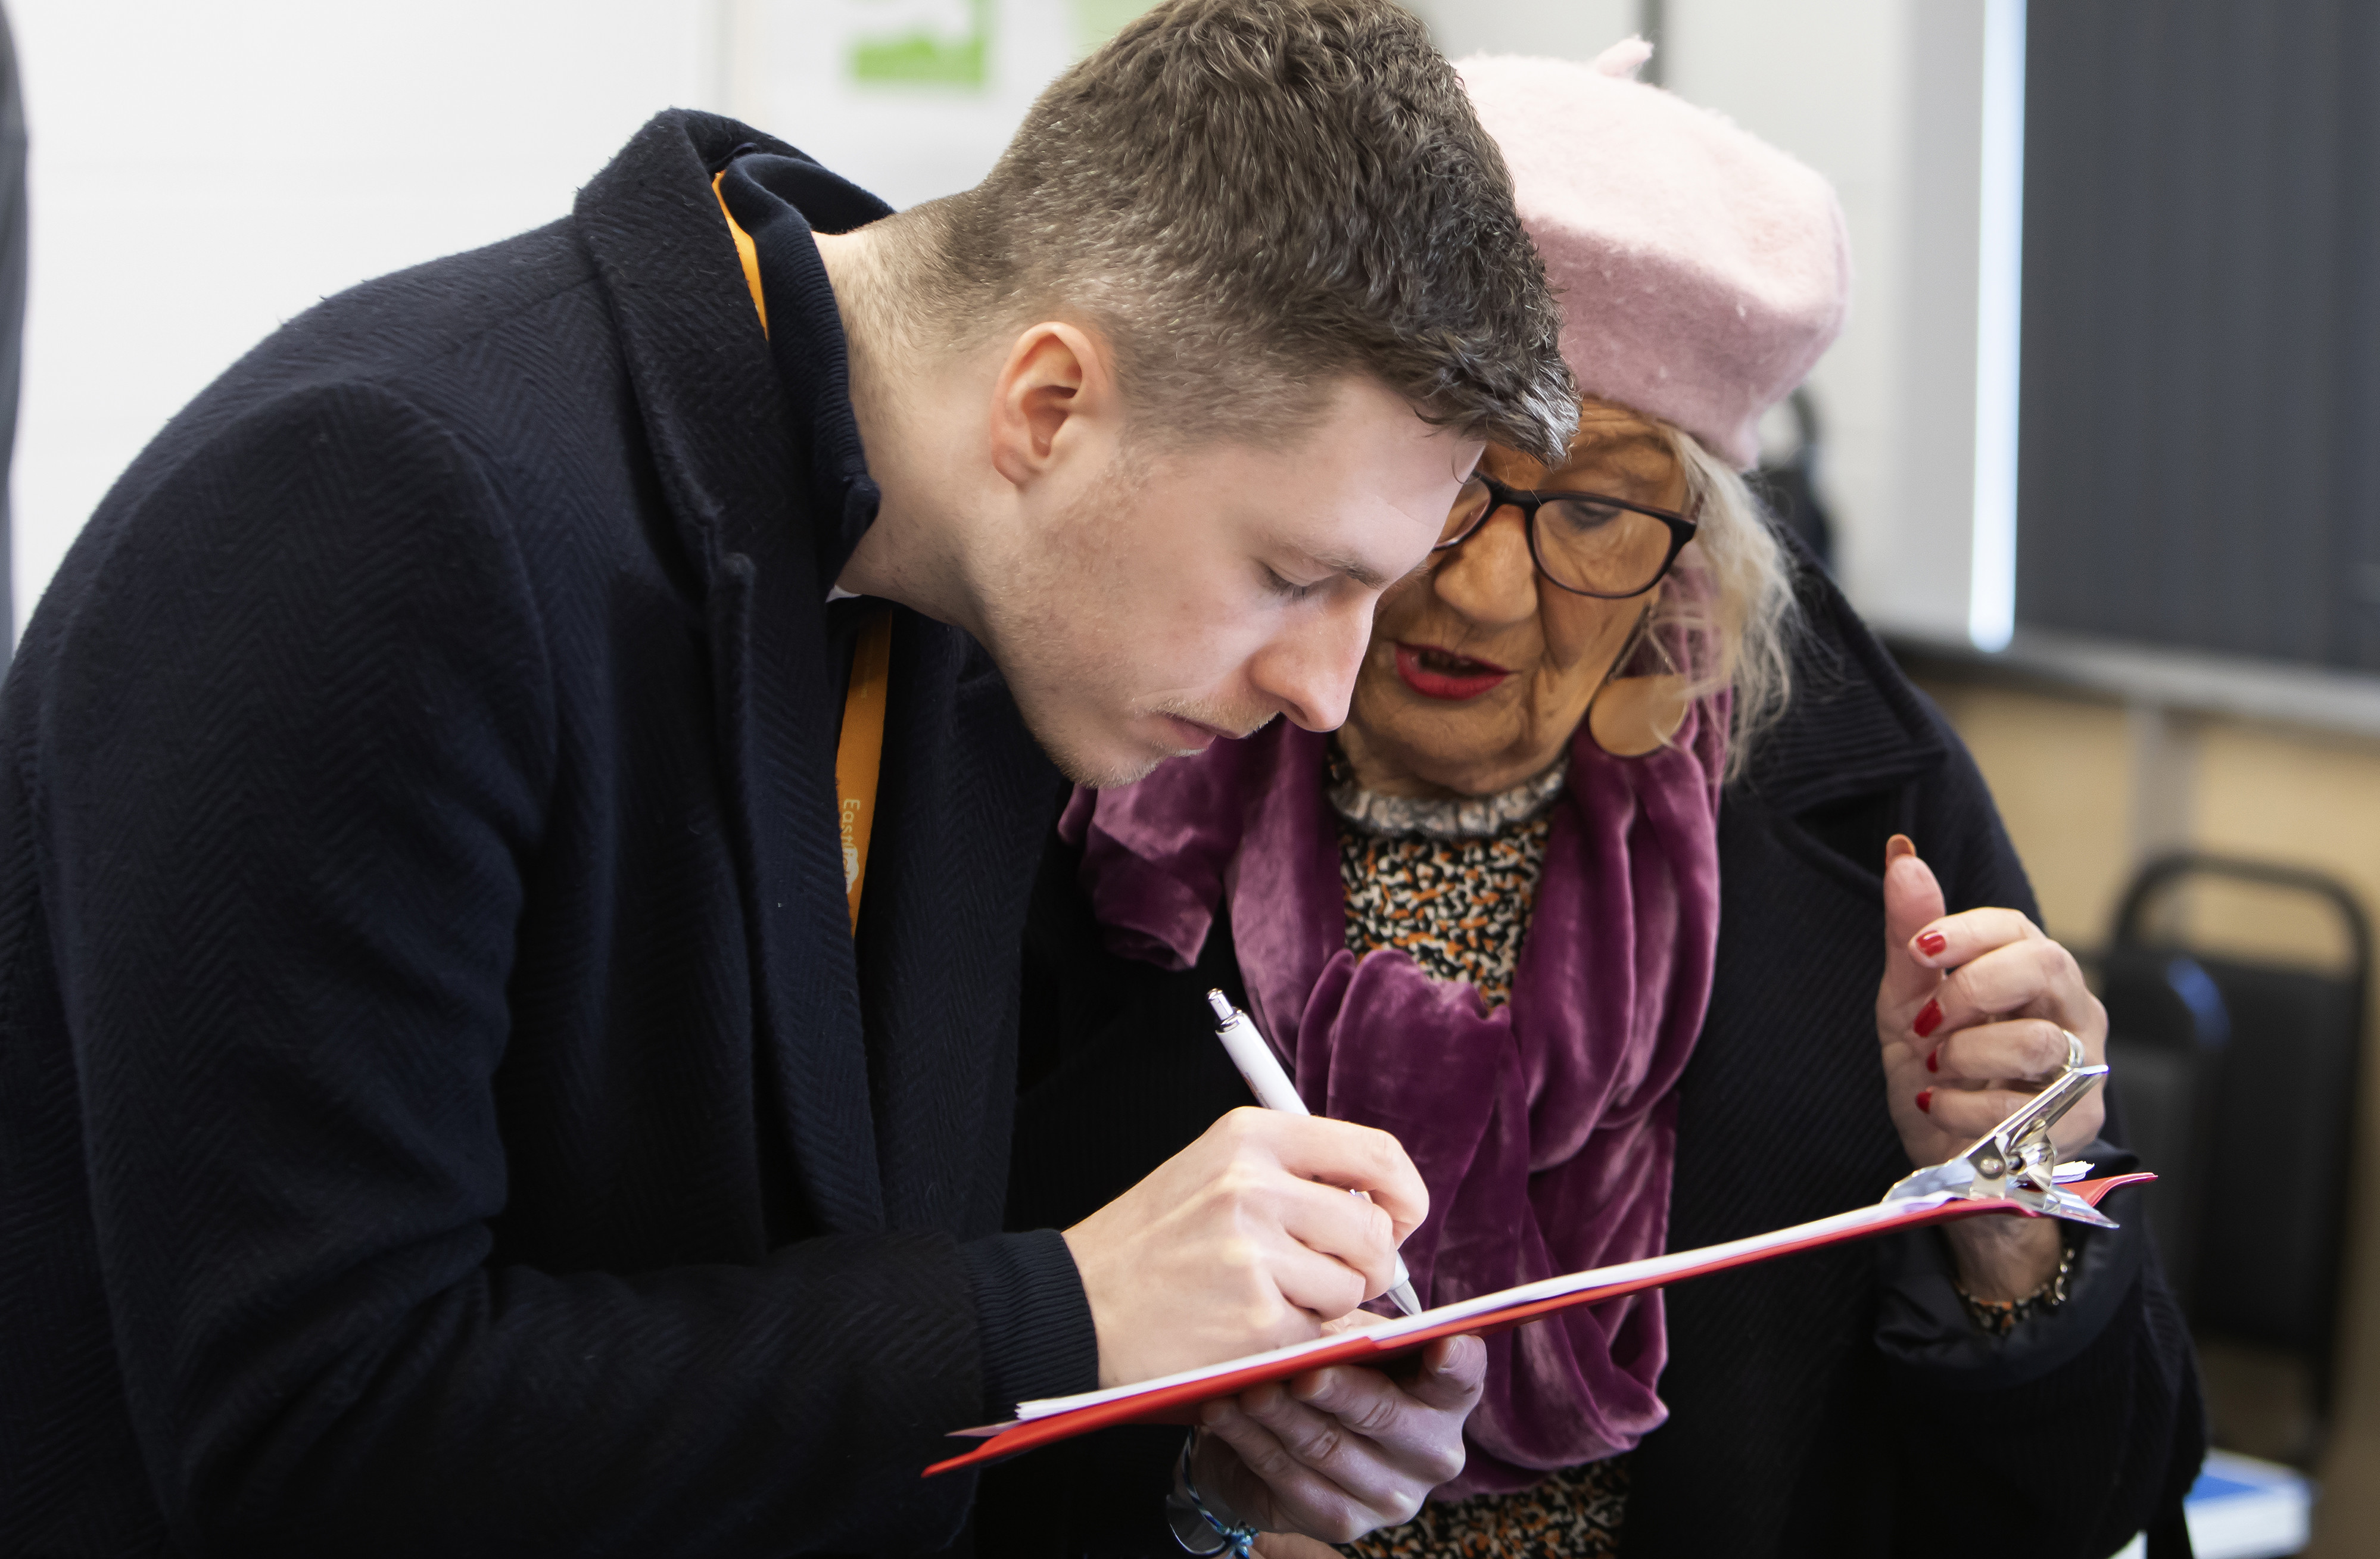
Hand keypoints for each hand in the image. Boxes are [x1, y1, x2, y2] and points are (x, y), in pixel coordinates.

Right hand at [1064, 1107, 1426, 1386]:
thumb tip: (1385, 1210)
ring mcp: (1253, 1252)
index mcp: (1250, 1136)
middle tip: (1331, 1277)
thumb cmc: (1149, 1244)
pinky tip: (1251, 1328)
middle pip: (1375, 1229)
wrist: (1074, 1304)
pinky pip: (1322, 1334)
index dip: (1404, 1194)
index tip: (1400, 1218)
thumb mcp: (1214, 1172)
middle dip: (1371, 1265)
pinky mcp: (1254, 1318)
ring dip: (1329, 1306)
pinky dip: (1300, 1342)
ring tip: (1270, 1300)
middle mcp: (1252, 1184)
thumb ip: (1294, 1176)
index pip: (1374, 1153)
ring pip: (1354, 1286)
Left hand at [1197, 1335, 1484, 1544]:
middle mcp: (1433, 1453)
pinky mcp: (1344, 1522)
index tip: (1442, 1346)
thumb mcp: (1346, 1339)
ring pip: (1328, 1448)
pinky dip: (1253, 1442)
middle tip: (1301, 1372)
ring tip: (1245, 1387)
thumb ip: (1353, 1333)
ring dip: (1281, 1415)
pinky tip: (1224, 1413)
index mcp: (1445, 1397)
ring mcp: (1392, 1495)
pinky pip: (1291, 1479)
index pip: (1461, 1378)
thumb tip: (1331, 1329)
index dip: (1455, 1363)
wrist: (1283, 1432)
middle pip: (1386, 1416)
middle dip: (1340, 1392)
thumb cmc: (1329, 1370)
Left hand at [1877, 835, 2106, 1298]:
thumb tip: (1901, 853)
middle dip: (1972, 990)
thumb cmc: (1934, 1062)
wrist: (1944, 1148)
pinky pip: (2022, 1108)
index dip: (1966, 930)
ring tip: (1938, 1070)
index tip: (1920, 948)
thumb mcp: (1907, 997)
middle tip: (1927, 1024)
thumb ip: (1909, 930)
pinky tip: (1943, 1108)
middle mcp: (2068, 1008)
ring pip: (2034, 1042)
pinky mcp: (2077, 1121)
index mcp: (2030, 968)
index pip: (2016, 926)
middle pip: (2045, 965)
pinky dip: (1964, 1108)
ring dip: (1966, 1056)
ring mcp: (2081, 1064)